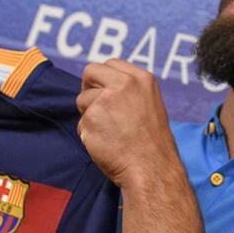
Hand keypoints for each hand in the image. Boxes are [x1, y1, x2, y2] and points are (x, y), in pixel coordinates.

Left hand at [78, 59, 212, 232]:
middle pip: (90, 71)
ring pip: (82, 100)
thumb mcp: (149, 104)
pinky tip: (106, 144)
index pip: (110, 63)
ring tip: (109, 132)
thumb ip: (128, 91)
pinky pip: (81, 124)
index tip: (103, 91)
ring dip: (89, 115)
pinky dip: (88, 135)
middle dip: (89, 88)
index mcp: (141, 79)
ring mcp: (105, 101)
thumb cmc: (152, 143)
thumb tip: (102, 86)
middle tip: (96, 107)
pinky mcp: (91, 119)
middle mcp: (123, 85)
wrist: (152, 169)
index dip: (103, 78)